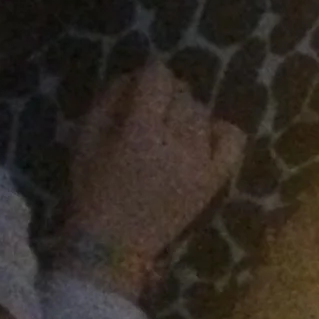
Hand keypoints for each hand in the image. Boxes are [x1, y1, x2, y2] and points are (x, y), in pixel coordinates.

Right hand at [65, 63, 244, 259]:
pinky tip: (202, 138)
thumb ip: (110, 100)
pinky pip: (232, 140)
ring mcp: (201, 163)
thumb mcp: (86, 138)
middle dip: (166, 97)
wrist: (115, 244)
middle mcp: (176, 144)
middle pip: (183, 95)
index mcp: (140, 133)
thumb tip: (135, 75)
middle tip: (151, 112)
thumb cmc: (93, 189)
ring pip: (202, 114)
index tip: (143, 84)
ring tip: (169, 132)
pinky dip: (220, 131)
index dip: (150, 74)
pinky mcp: (214, 180)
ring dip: (186, 115)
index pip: (159, 79)